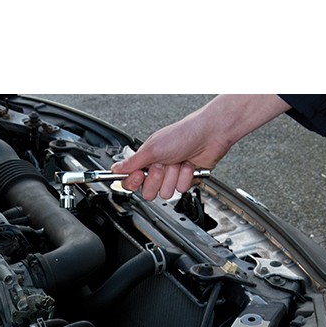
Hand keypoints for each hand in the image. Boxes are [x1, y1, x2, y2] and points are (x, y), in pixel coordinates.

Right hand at [111, 108, 229, 199]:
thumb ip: (133, 162)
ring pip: (166, 192)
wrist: (210, 134)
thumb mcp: (153, 148)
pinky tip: (189, 165)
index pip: (132, 180)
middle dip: (157, 179)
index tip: (137, 175)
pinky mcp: (186, 180)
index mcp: (147, 159)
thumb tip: (115, 169)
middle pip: (148, 191)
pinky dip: (186, 177)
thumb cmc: (183, 134)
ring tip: (178, 162)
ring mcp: (173, 175)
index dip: (133, 182)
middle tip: (163, 165)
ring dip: (173, 177)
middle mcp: (159, 168)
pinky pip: (181, 189)